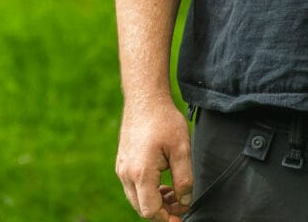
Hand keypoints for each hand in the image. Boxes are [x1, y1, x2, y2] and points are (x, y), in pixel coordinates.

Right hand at [116, 100, 193, 219]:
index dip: (167, 217)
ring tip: (175, 191)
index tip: (181, 216)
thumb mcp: (182, 148)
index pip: (150, 210)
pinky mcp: (122, 163)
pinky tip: (163, 181)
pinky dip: (147, 191)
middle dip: (162, 210)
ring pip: (137, 198)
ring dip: (155, 201)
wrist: (145, 99)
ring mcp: (121, 169)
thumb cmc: (164, 120)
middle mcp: (126, 175)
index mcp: (141, 173)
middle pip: (142, 208)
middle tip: (182, 202)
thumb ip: (184, 178)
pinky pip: (133, 187)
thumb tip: (185, 201)